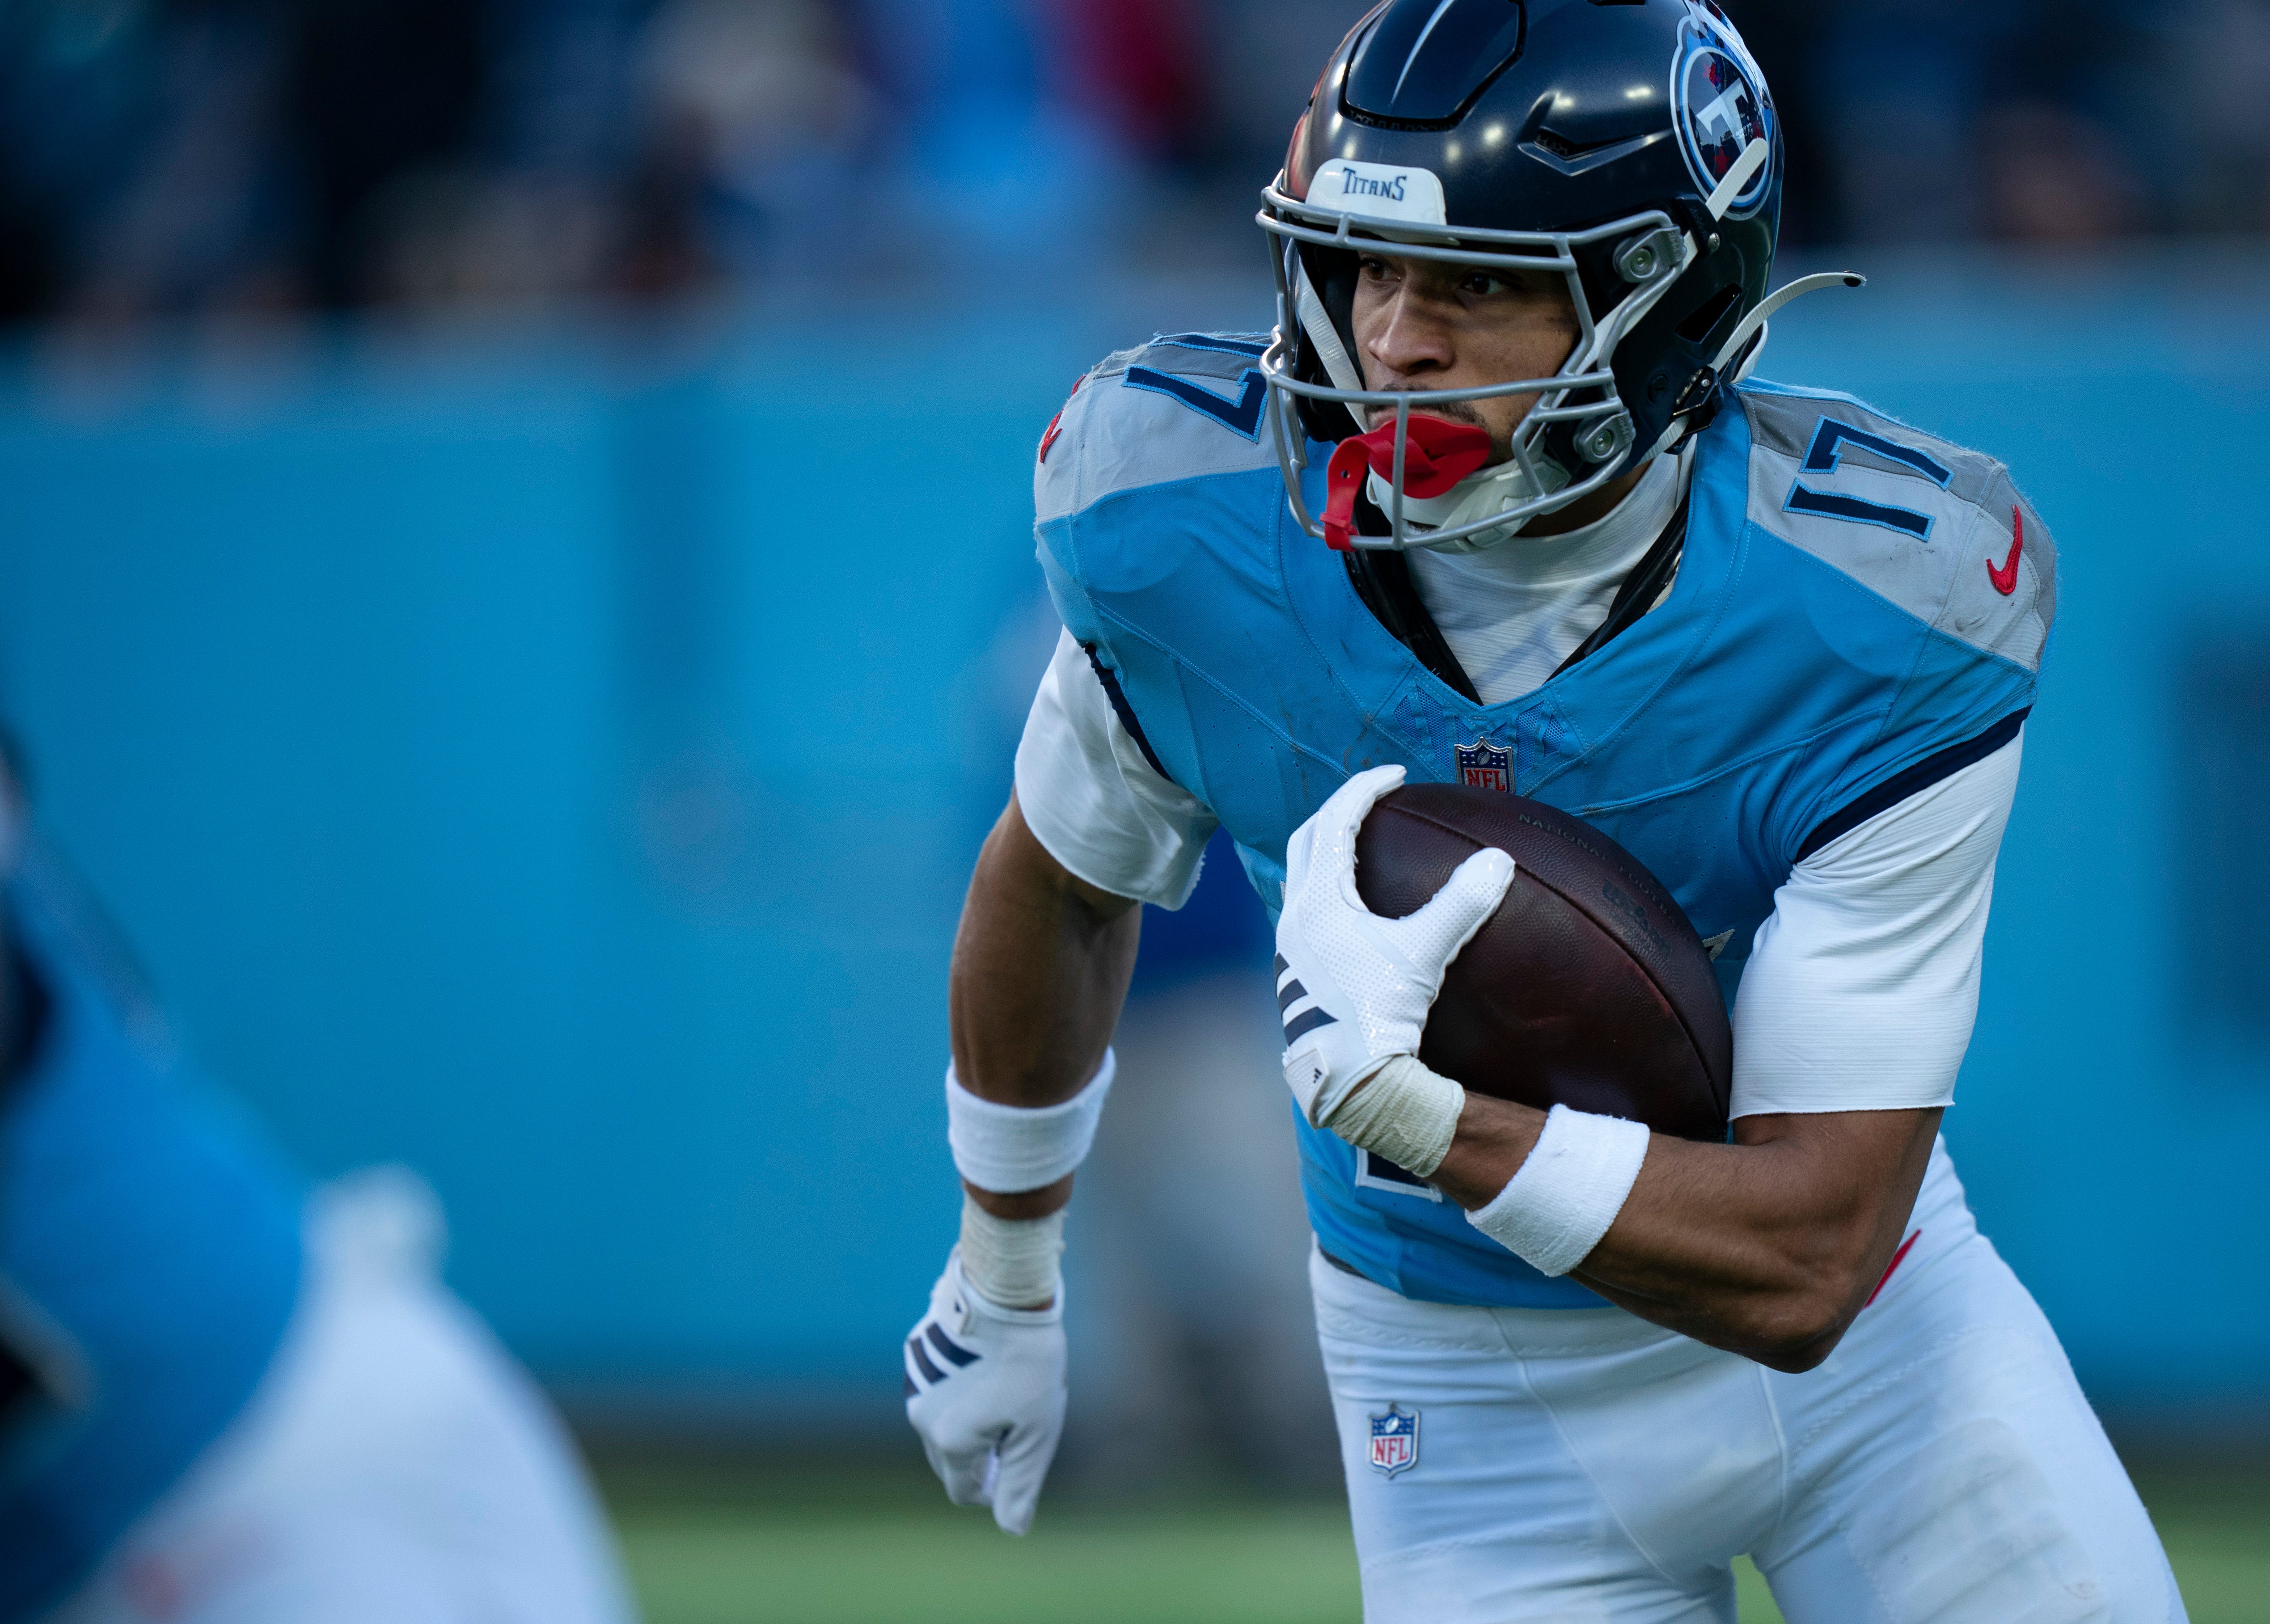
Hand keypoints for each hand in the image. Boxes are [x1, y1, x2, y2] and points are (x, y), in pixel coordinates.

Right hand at [903, 1251, 1066, 1534]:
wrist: (1003, 1290)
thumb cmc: (1026, 1360)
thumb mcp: (1036, 1430)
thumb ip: (1021, 1484)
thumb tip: (1012, 1529)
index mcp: (949, 1440)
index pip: (964, 1490)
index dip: (993, 1489)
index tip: (1016, 1463)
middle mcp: (921, 1415)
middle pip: (948, 1461)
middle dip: (979, 1458)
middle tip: (1016, 1429)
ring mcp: (914, 1383)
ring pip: (940, 1425)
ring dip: (967, 1425)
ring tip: (1006, 1396)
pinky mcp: (916, 1354)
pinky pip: (936, 1392)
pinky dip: (957, 1395)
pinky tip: (987, 1371)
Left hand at [1276, 765, 1514, 1124]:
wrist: (1349, 1078)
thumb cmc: (1381, 1015)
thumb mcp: (1425, 954)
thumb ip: (1461, 904)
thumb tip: (1499, 859)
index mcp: (1319, 902)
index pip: (1336, 822)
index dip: (1365, 790)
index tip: (1395, 775)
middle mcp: (1294, 916)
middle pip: (1307, 840)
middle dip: (1337, 811)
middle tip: (1372, 798)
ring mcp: (1289, 945)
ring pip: (1299, 876)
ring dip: (1325, 851)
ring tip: (1359, 843)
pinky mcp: (1295, 970)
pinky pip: (1304, 909)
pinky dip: (1324, 888)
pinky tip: (1351, 907)